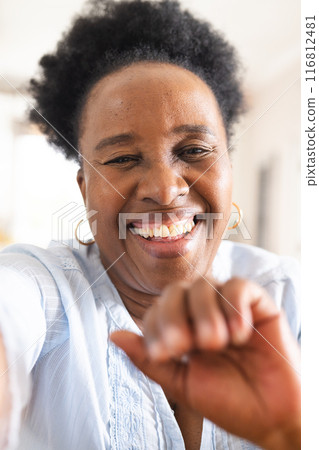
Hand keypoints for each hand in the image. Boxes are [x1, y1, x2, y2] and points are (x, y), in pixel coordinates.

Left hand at [111, 277, 300, 449]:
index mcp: (184, 330)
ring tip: (216, 343)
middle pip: (177, 290)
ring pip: (205, 284)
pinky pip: (239, 286)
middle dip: (175, 316)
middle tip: (185, 346)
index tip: (165, 353)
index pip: (158, 308)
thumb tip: (113, 335)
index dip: (156, 325)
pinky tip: (240, 333)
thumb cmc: (229, 402)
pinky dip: (234, 305)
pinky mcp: (258, 305)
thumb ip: (149, 359)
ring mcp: (230, 307)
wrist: (274, 418)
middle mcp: (205, 313)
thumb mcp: (182, 384)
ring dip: (205, 313)